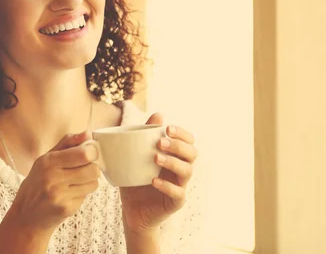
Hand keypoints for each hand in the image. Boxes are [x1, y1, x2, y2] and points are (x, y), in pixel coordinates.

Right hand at [9, 132, 100, 234]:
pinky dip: (81, 195)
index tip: (89, 154)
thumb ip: (67, 143)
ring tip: (76, 183)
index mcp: (48, 161)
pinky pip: (86, 197)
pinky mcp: (66, 209)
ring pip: (93, 183)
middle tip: (84, 169)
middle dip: (92, 168)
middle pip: (93, 169)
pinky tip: (69, 195)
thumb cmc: (37, 184)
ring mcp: (60, 195)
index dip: (92, 152)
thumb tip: (88, 133)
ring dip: (88, 182)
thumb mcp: (45, 159)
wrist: (26, 216)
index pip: (84, 153)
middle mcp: (53, 178)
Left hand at [120, 113, 197, 234]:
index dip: (182, 133)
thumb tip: (158, 114)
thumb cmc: (135, 179)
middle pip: (192, 153)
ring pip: (187, 171)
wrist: (132, 210)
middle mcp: (180, 169)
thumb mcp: (135, 157)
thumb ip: (144, 137)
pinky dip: (167, 186)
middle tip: (160, 142)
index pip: (189, 141)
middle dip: (178, 145)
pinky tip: (153, 181)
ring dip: (173, 162)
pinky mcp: (176, 202)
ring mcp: (180, 185)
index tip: (168, 128)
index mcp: (174, 156)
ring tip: (155, 158)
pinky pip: (178, 193)